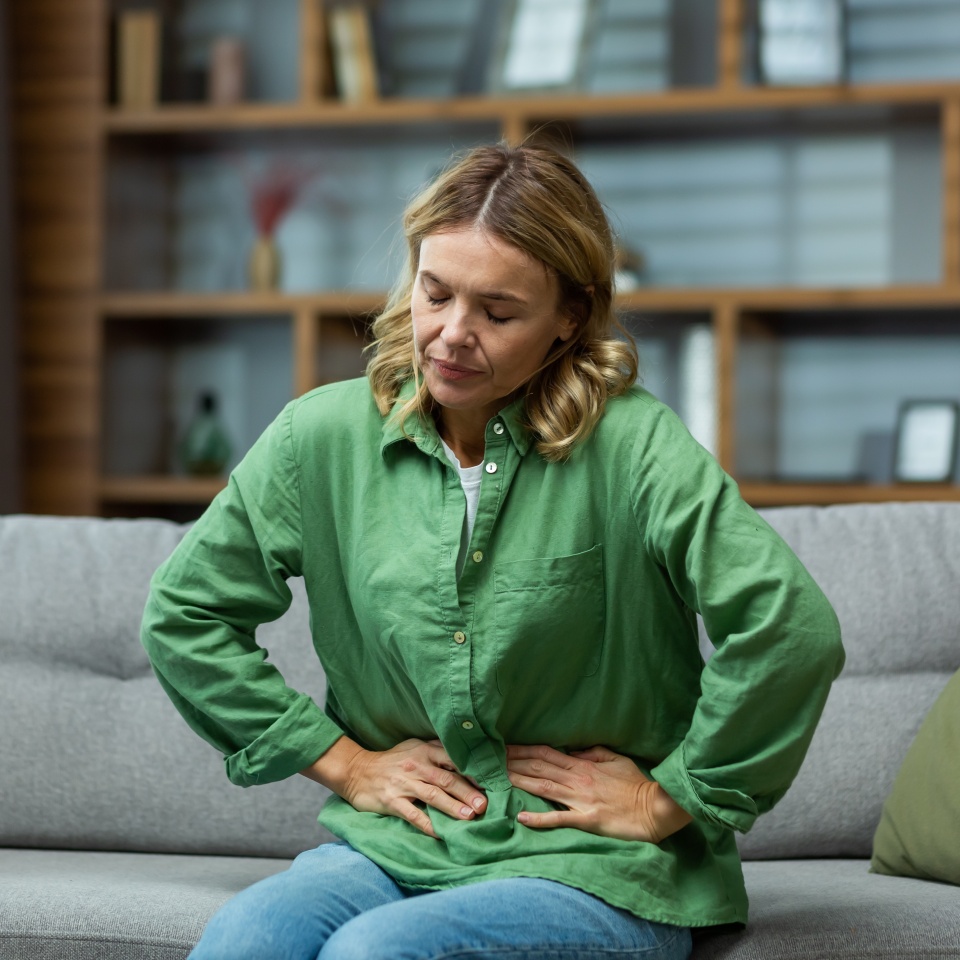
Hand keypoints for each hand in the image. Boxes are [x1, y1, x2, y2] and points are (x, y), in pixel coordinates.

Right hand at [301, 736, 486, 838]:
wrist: (357, 770)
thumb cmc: (392, 760)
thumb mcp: (414, 747)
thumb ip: (438, 752)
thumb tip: (468, 757)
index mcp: (424, 750)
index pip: (454, 759)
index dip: (473, 770)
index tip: (491, 781)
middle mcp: (416, 765)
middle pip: (447, 779)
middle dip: (468, 792)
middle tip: (485, 805)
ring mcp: (403, 784)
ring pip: (433, 795)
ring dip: (453, 807)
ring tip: (470, 817)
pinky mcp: (392, 801)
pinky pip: (413, 815)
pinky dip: (427, 825)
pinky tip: (440, 835)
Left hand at [506, 744, 691, 842]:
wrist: (654, 808)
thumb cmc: (636, 784)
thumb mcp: (615, 759)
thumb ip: (593, 753)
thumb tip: (574, 750)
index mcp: (583, 764)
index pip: (546, 753)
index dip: (524, 749)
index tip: (505, 746)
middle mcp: (577, 779)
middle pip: (539, 768)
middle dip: (514, 762)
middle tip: (491, 759)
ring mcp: (580, 800)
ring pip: (543, 788)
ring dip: (519, 782)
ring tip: (498, 779)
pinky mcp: (586, 819)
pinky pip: (559, 818)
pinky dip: (539, 819)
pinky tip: (522, 818)